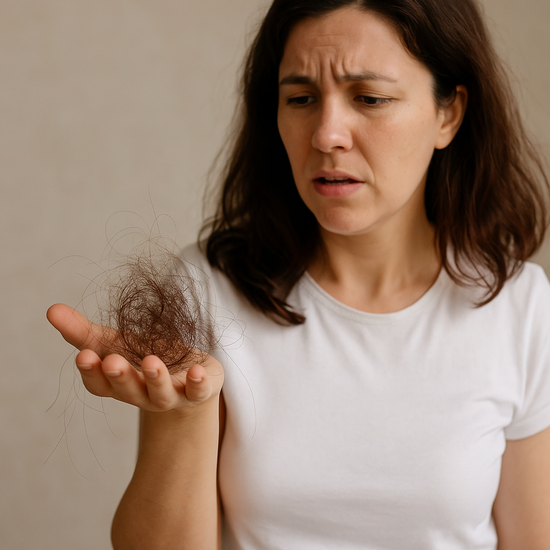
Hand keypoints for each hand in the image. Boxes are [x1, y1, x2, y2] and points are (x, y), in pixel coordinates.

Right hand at [47, 304, 223, 411]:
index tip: (84, 355)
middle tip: (112, 362)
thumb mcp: (113, 342)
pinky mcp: (198, 391)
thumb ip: (82, 332)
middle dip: (120, 376)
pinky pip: (199, 392)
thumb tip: (50, 310)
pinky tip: (198, 371)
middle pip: (128, 390)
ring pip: (161, 393)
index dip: (91, 372)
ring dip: (156, 378)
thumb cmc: (142, 357)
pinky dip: (198, 384)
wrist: (187, 375)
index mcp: (118, 383)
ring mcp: (171, 395)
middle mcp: (142, 394)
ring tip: (151, 362)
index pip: (99, 384)